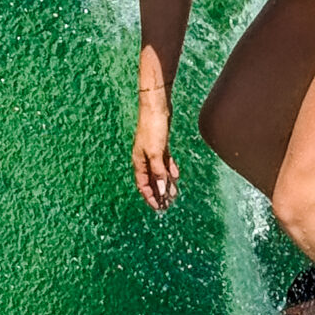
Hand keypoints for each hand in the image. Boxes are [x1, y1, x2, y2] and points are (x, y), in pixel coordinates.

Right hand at [133, 91, 178, 212]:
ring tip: (174, 195)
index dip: (150, 197)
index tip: (158, 208)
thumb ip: (159, 172)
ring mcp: (152, 151)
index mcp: (138, 161)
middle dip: (159, 193)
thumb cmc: (152, 127)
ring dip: (167, 183)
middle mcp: (144, 158)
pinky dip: (170, 169)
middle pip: (151, 180)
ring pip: (159, 172)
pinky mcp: (160, 144)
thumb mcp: (156, 153)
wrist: (156, 106)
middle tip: (167, 205)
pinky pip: (165, 162)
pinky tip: (176, 176)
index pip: (143, 185)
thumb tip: (162, 192)